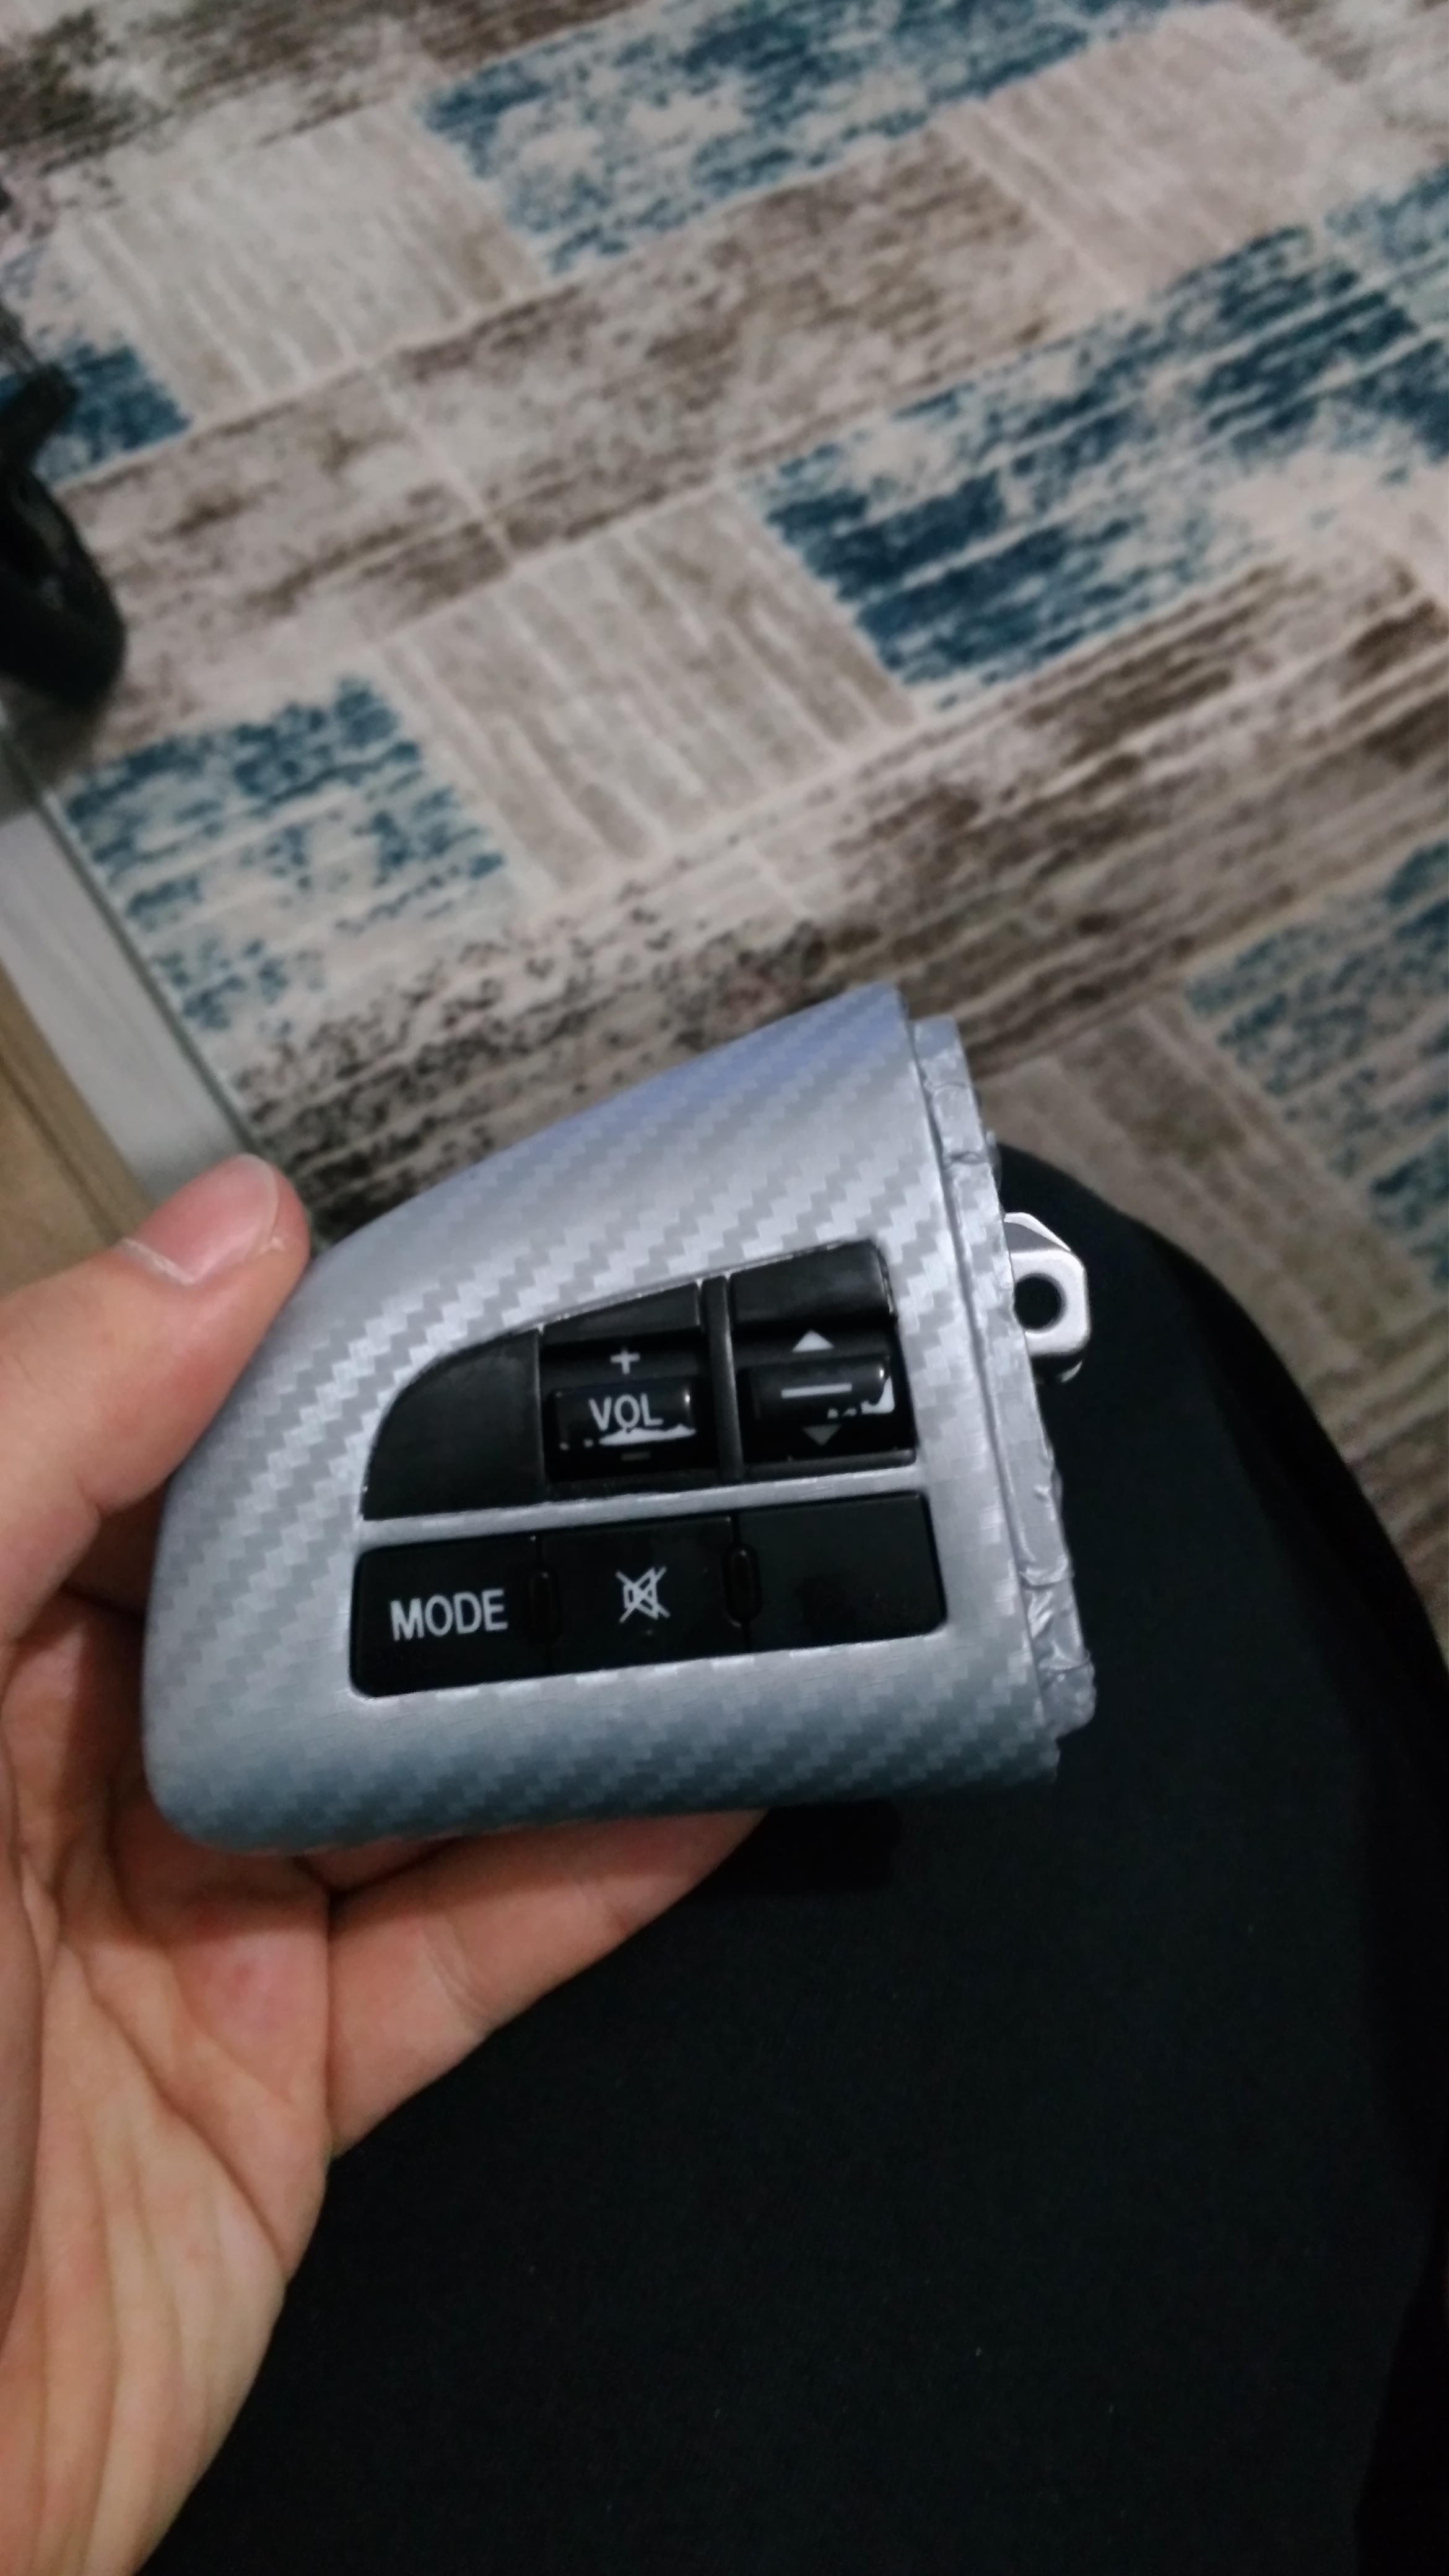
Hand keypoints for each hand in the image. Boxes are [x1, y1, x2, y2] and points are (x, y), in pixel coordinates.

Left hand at [0, 1157, 752, 2575]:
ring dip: (559, 1677)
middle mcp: (54, 1774)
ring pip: (408, 1764)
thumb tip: (225, 1233)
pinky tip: (719, 1768)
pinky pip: (467, 1946)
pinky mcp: (275, 2083)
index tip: (457, 1275)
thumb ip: (25, 1444)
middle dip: (455, 1512)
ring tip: (720, 1552)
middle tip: (637, 1402)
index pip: (145, 1447)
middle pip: (297, 1603)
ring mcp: (177, 1930)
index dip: (294, 1354)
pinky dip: (601, 1867)